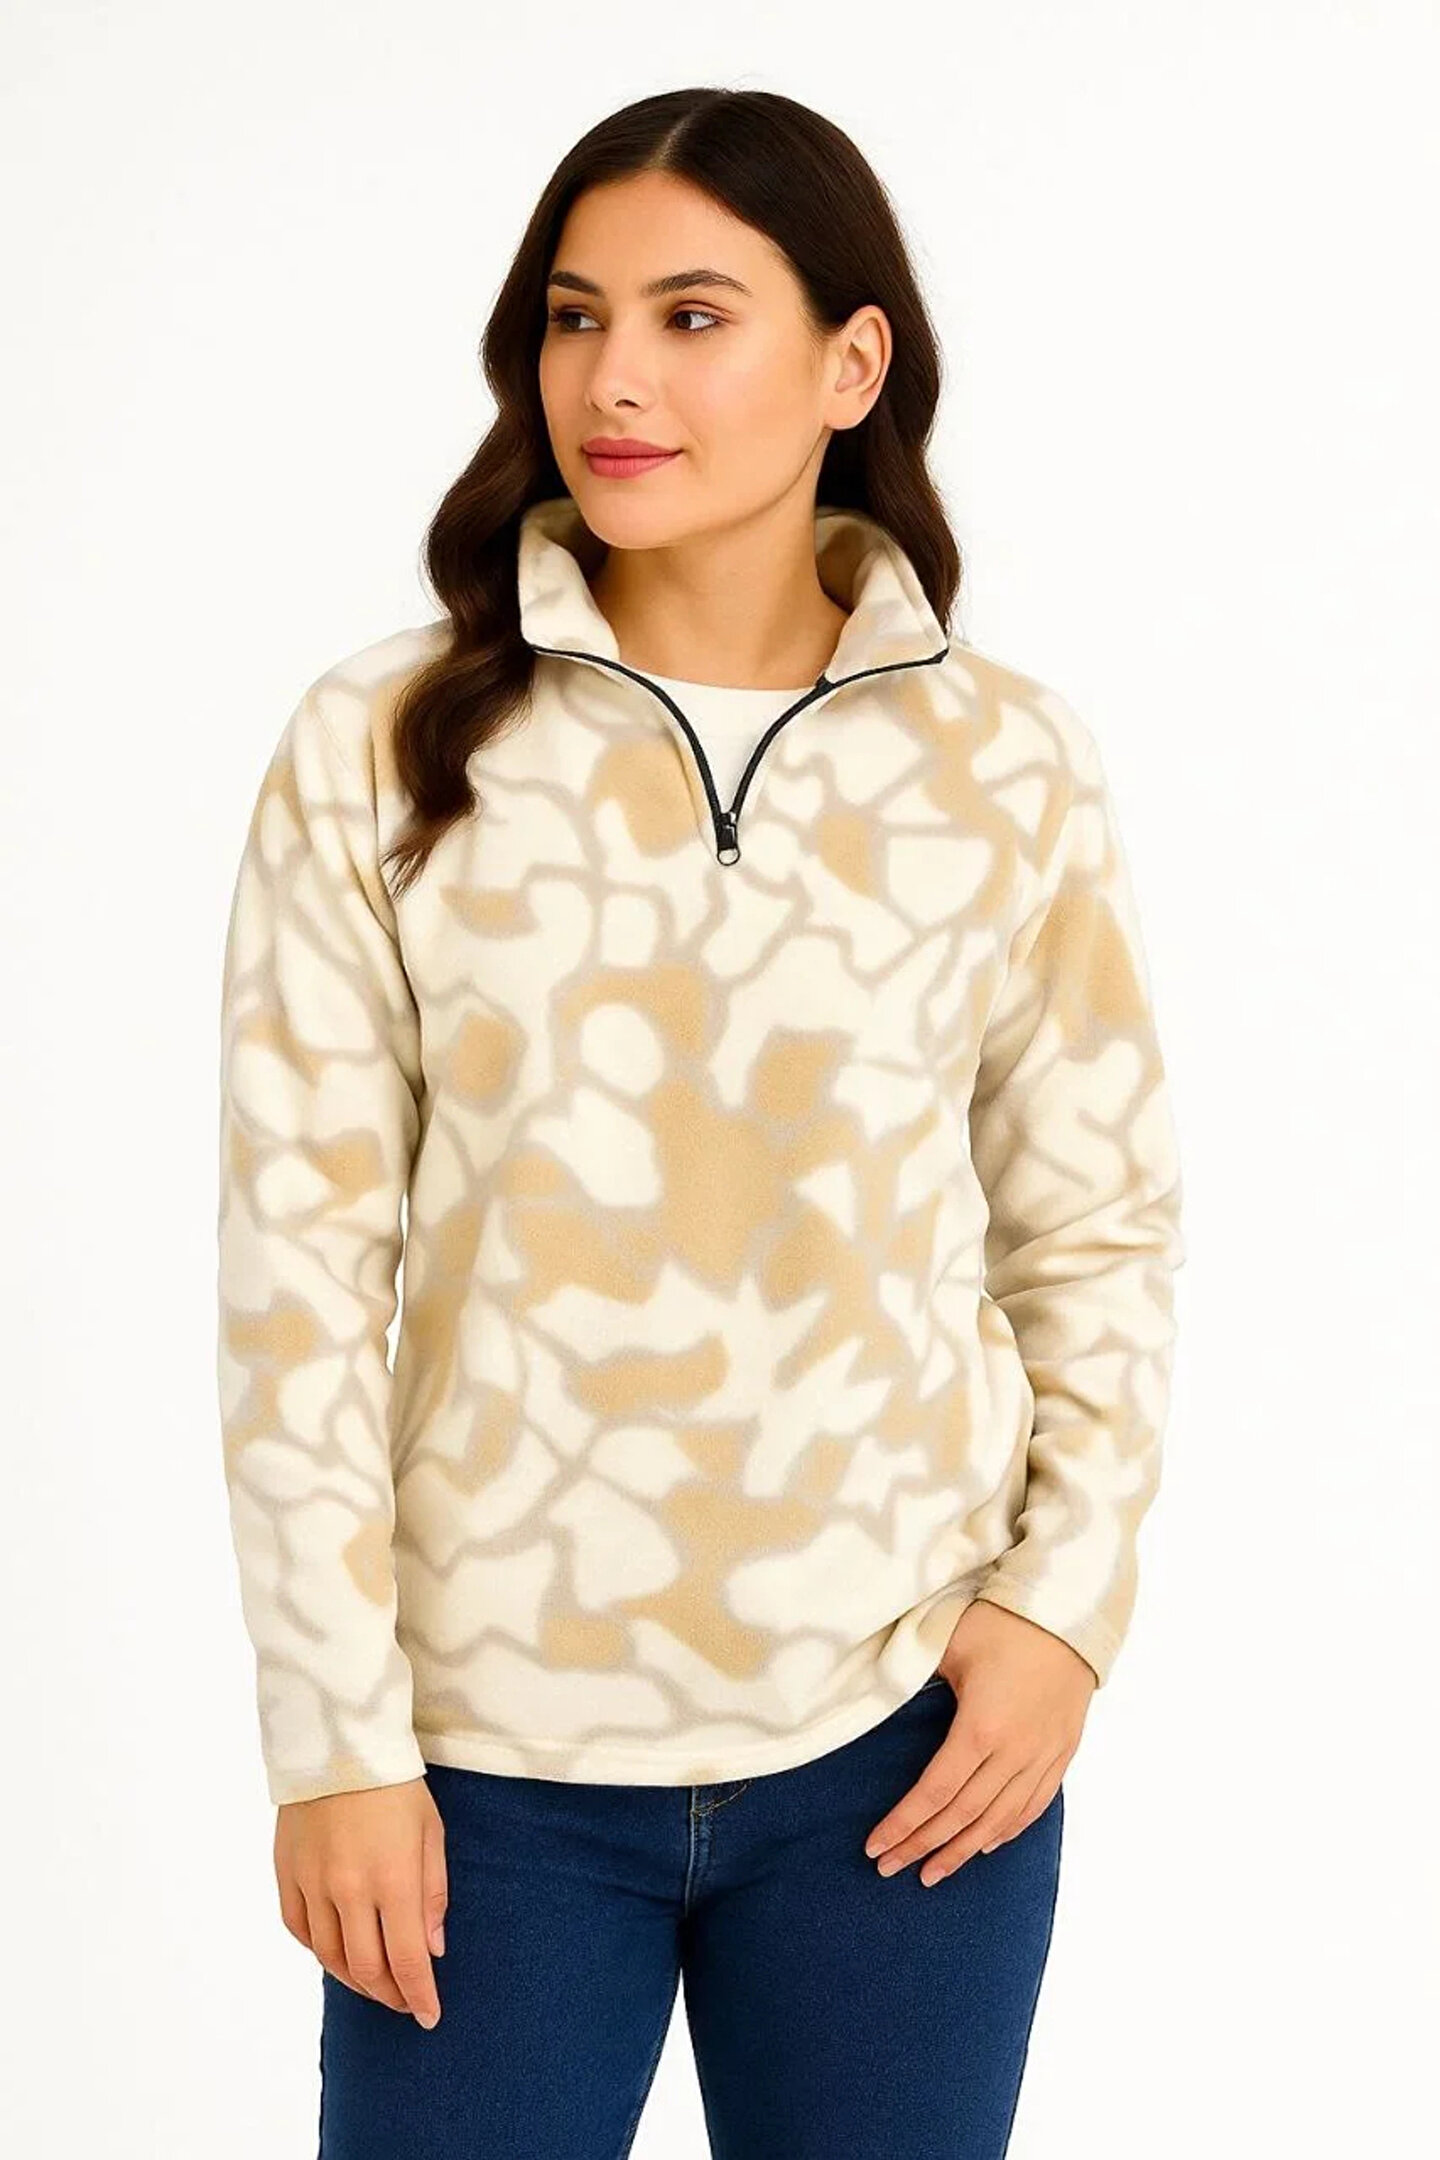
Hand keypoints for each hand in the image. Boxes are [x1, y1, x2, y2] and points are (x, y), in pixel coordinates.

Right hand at [274, 1776, 448, 2027]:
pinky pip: (300, 1930)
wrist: (338, 1742)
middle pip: (366, 1968)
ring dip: (355, 1980)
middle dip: (389, 1995)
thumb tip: (432, 1950)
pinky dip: (319, 1950)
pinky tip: (336, 1952)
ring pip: (330, 1957)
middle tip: (404, 2002)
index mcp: (393, 1879)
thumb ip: (432, 1894)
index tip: (429, 2016)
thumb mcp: (431, 1833)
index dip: (418, 1996)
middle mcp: (349, 1890)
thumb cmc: (396, 1786)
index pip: (406, 1961)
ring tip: (375, 1983)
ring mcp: (312, 1884)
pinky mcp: (286, 1874)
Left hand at [864, 1600, 1095, 1884]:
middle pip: (962, 1816)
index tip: (875, 1847)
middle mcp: (1014, 1752)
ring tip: (932, 1874)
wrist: (1070, 1610)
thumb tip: (882, 1701)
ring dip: (962, 1851)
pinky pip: (1034, 1805)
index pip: (934, 1793)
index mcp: (981, 1728)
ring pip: (999, 1820)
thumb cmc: (1003, 1621)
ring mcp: (1042, 1755)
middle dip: (922, 1846)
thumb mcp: (950, 1644)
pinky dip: (1007, 1831)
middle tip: (889, 1869)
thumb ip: (916, 1680)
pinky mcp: (1062, 1752)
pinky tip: (985, 1845)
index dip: (903, 1825)